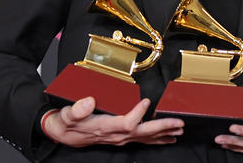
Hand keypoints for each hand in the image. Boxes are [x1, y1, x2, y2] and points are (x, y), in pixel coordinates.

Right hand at [42, 97, 183, 146]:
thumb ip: (77, 109)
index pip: (126, 123)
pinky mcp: (121, 138)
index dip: (137, 113)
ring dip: (163, 133)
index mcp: (104, 127)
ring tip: (179, 130)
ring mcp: (119, 139)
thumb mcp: (67, 114)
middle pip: (142, 133)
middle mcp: (115, 135)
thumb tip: (89, 101)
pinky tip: (168, 137)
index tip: (147, 101)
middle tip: (179, 123)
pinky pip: (142, 140)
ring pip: (145, 138)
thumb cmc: (66, 122)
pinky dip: (157, 138)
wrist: (62, 134)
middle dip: (162, 128)